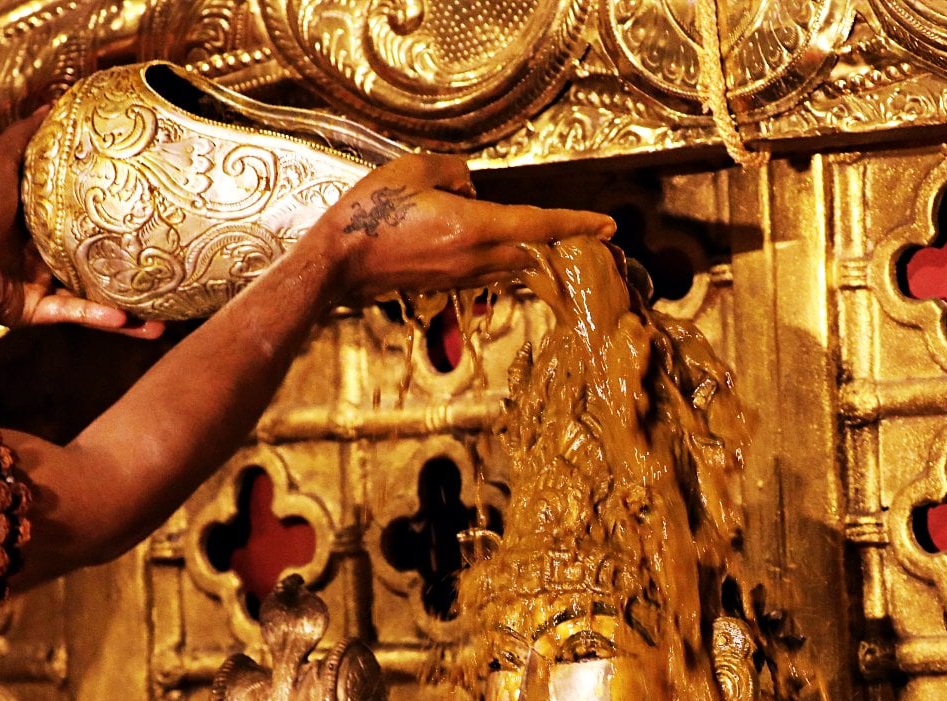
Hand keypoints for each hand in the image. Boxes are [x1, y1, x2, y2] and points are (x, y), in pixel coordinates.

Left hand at [0, 111, 165, 337]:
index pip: (90, 224)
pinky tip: (128, 320)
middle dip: (135, 276)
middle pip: (100, 267)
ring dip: (129, 314)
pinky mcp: (37, 312)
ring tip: (163, 323)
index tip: (155, 221)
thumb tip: (53, 103)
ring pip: (96, 301)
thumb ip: (27, 138)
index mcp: (43, 225)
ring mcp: (43, 287)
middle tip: (171, 277)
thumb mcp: (3, 163)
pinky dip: (100, 318)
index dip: (120, 224)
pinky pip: (75, 315)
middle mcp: (47, 257)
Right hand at [321, 154, 615, 300]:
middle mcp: (475, 258)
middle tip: (592, 236)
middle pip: (536, 253)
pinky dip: (503, 257)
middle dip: (564, 245)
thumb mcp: (411, 170)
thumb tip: (468, 182)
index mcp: (474, 227)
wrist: (338, 263)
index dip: (577, 225)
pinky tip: (495, 243)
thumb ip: (450, 170)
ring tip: (551, 240)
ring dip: (534, 253)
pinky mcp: (447, 285)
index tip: (608, 228)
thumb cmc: (370, 213)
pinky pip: (488, 270)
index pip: (539, 226)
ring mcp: (462, 276)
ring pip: (513, 265)